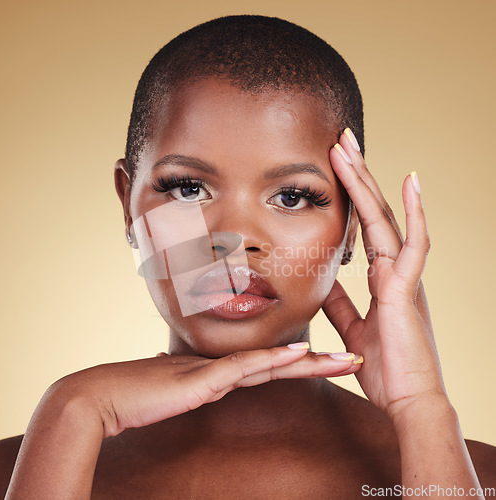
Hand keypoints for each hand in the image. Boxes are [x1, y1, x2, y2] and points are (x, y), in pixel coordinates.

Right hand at [52, 343, 361, 436]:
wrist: (102, 396)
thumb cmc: (136, 396)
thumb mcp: (174, 392)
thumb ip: (193, 384)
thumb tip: (199, 380)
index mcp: (221, 371)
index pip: (271, 368)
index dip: (302, 365)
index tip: (329, 362)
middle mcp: (225, 366)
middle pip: (283, 364)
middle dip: (323, 363)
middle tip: (357, 358)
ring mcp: (216, 369)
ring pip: (275, 364)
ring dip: (314, 362)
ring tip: (349, 359)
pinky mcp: (203, 378)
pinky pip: (246, 369)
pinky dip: (275, 362)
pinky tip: (300, 355)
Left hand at [323, 128, 445, 422]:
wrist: (407, 403)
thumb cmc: (385, 368)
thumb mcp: (351, 326)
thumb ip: (339, 302)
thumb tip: (323, 280)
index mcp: (382, 278)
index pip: (363, 226)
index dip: (349, 197)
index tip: (335, 168)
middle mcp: (395, 269)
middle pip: (372, 212)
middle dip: (355, 175)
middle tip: (340, 140)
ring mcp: (404, 276)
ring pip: (386, 219)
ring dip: (368, 182)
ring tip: (350, 147)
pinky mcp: (409, 289)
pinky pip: (414, 245)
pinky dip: (414, 213)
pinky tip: (410, 182)